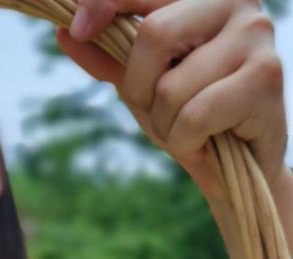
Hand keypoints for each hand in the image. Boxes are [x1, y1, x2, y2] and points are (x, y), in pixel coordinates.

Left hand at [56, 0, 288, 199]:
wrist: (239, 168)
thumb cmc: (191, 117)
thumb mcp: (142, 84)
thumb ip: (109, 57)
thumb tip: (65, 32)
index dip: (107, 1)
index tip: (78, 28)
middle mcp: (236, 0)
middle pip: (154, 35)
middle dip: (139, 90)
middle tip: (158, 114)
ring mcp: (256, 34)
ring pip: (171, 86)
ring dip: (166, 126)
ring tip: (190, 132)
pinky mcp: (266, 76)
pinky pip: (195, 115)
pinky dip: (186, 142)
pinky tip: (206, 144)